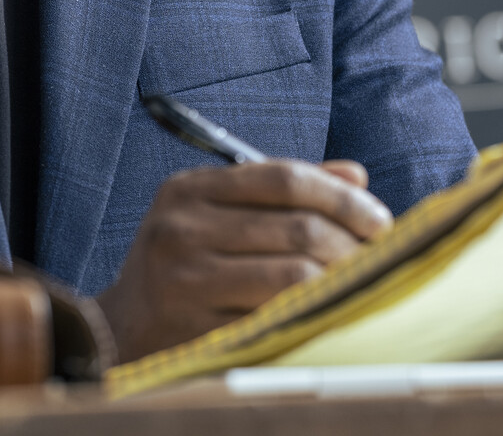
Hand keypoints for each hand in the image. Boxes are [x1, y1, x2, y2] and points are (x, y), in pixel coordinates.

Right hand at [95, 159, 392, 361]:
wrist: (122, 328)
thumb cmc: (185, 265)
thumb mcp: (217, 214)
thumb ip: (282, 192)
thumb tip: (355, 174)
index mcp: (189, 189)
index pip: (284, 177)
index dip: (342, 197)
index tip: (379, 220)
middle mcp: (181, 227)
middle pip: (296, 227)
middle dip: (351, 245)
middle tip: (379, 260)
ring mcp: (185, 279)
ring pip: (293, 275)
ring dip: (340, 282)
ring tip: (360, 286)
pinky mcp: (196, 327)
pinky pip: (276, 318)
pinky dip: (313, 314)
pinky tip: (330, 312)